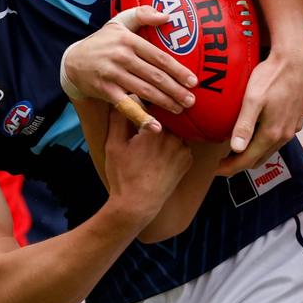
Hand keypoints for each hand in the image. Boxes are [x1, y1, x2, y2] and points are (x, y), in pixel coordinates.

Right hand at [63, 6, 198, 114]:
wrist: (73, 61)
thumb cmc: (103, 41)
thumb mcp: (119, 22)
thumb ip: (143, 14)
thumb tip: (167, 16)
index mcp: (129, 40)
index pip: (159, 57)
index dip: (178, 70)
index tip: (193, 81)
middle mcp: (121, 57)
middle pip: (155, 76)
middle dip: (175, 90)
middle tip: (191, 100)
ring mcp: (112, 75)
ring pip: (144, 91)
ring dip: (165, 102)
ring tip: (180, 109)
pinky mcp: (105, 91)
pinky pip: (126, 106)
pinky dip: (141, 117)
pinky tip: (155, 126)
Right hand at [102, 108, 192, 224]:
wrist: (138, 204)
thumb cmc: (123, 176)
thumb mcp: (114, 145)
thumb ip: (119, 118)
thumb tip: (124, 98)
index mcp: (154, 130)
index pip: (150, 105)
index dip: (142, 107)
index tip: (138, 110)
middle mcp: (173, 136)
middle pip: (164, 116)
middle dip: (155, 119)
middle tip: (143, 129)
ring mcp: (183, 148)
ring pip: (174, 129)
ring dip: (165, 131)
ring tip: (151, 145)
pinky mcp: (188, 159)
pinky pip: (180, 143)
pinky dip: (172, 145)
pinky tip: (160, 155)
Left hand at [217, 45, 302, 174]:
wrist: (297, 59)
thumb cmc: (272, 75)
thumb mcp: (253, 99)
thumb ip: (244, 125)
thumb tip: (236, 149)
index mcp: (272, 133)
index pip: (248, 160)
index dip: (231, 168)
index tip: (216, 170)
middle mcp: (285, 135)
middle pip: (260, 158)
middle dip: (241, 162)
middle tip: (224, 161)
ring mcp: (293, 127)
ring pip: (271, 148)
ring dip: (254, 152)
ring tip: (238, 147)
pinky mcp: (298, 118)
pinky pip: (280, 137)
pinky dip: (266, 141)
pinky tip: (258, 131)